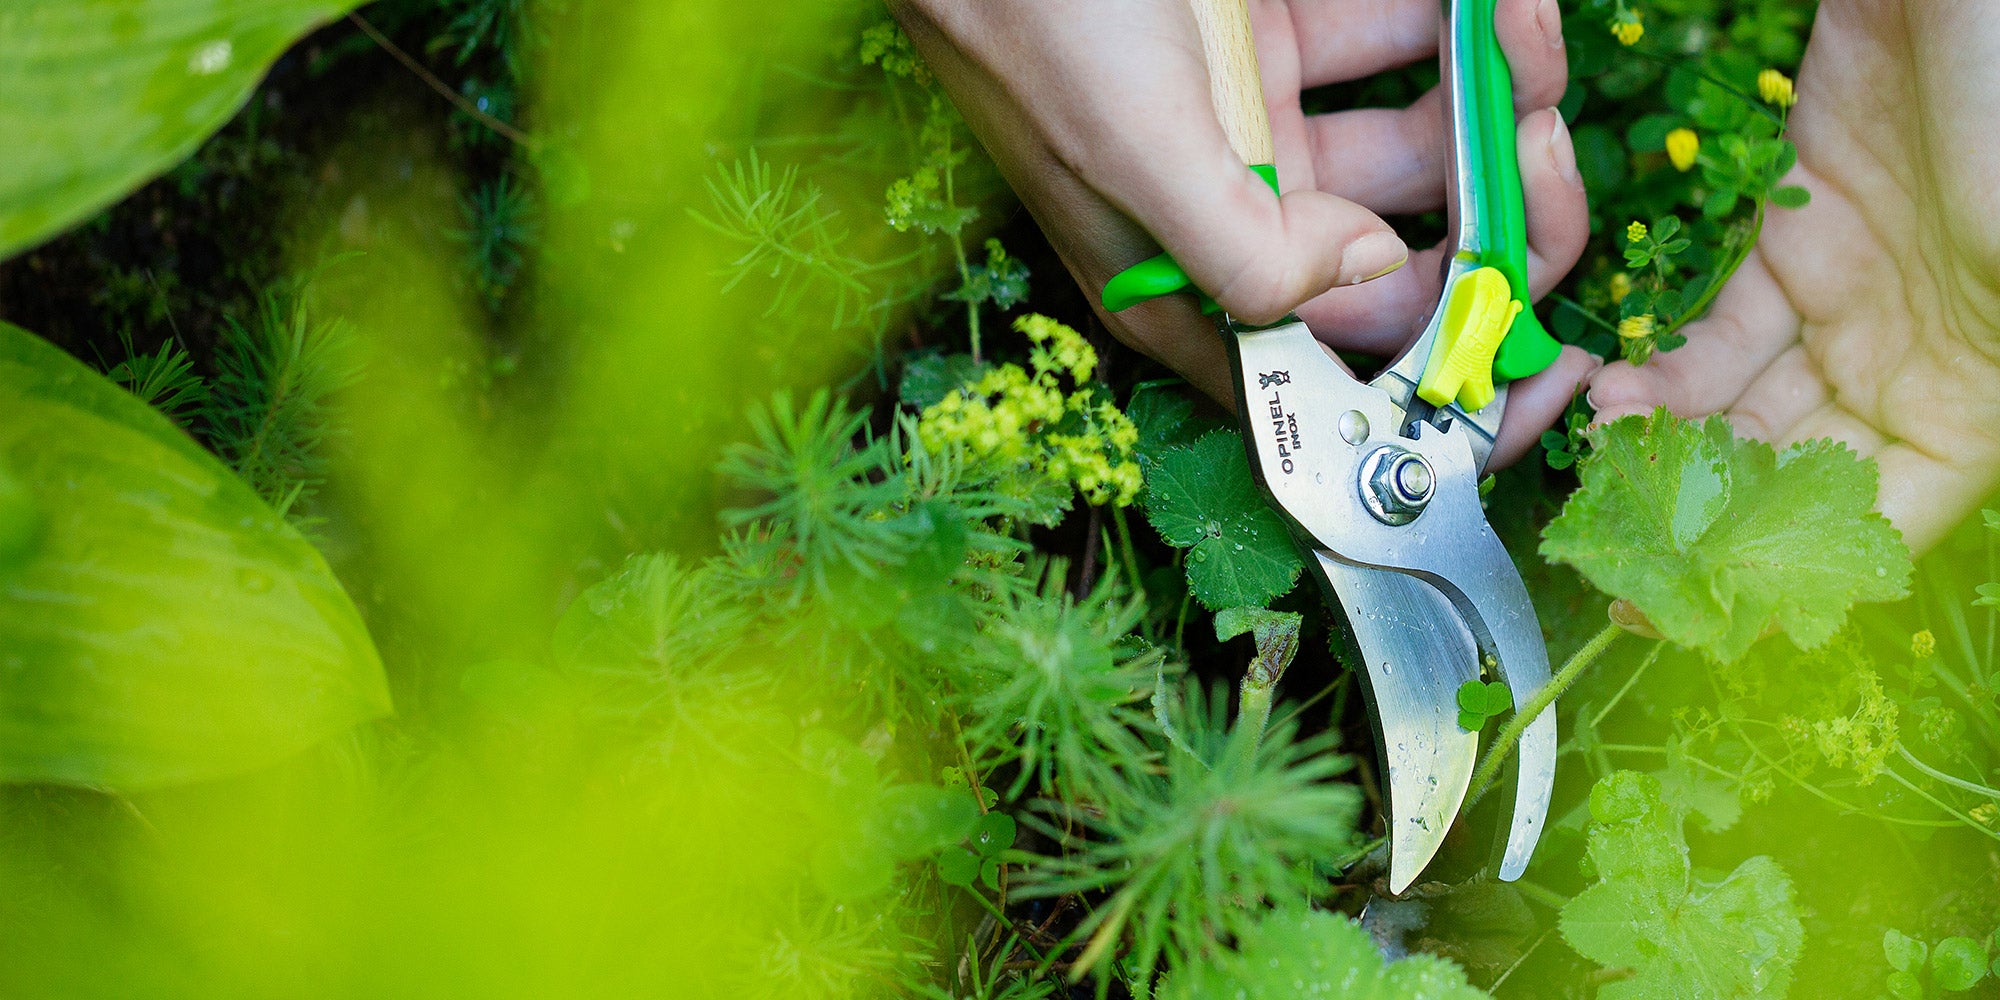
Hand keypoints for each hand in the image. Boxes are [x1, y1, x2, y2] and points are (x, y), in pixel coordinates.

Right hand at [890, 0, 1594, 465]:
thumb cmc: (1032, 18)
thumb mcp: (1131, 153)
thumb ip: (1249, 252)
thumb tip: (1373, 275)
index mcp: (1193, 290)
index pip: (1337, 379)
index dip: (1441, 386)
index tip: (1548, 363)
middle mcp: (1241, 223)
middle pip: (1410, 262)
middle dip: (1496, 209)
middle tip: (1538, 135)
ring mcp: (1269, 129)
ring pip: (1425, 142)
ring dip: (1493, 94)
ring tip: (1516, 23)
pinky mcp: (1280, 42)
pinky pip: (1399, 41)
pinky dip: (1454, 21)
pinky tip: (1483, 0)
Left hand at [1587, 1, 1999, 553]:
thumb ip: (1970, 380)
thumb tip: (1910, 486)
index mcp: (1984, 393)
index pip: (1882, 520)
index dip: (1793, 578)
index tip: (1696, 609)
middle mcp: (1920, 359)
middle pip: (1798, 474)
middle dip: (1710, 515)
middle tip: (1621, 542)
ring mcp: (1856, 296)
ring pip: (1747, 406)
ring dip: (1675, 447)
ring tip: (1609, 456)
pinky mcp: (1799, 235)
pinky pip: (1721, 330)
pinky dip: (1668, 371)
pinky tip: (1618, 394)